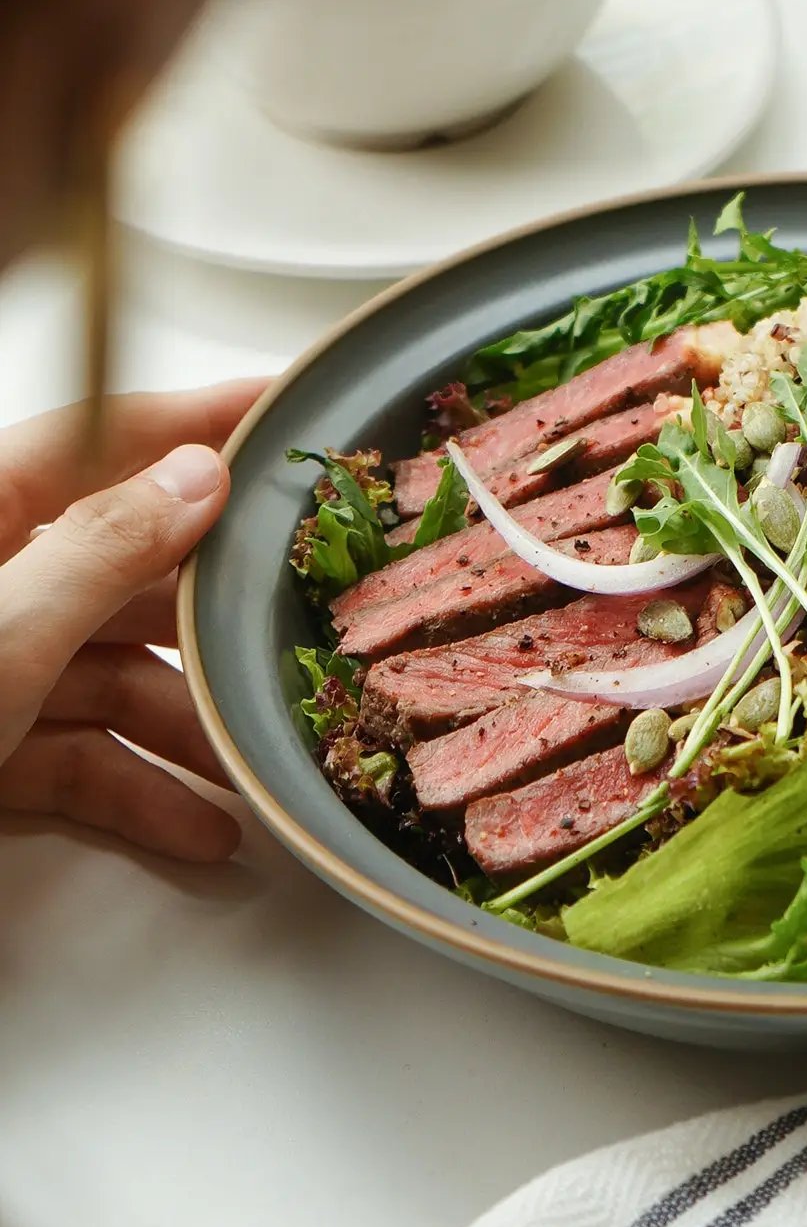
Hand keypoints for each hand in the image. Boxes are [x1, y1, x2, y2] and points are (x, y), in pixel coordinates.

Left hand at [0, 380, 266, 862]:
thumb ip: (101, 549)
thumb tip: (193, 474)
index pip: (104, 437)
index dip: (198, 418)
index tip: (285, 403)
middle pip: (125, 563)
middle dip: (216, 604)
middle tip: (307, 603)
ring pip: (112, 668)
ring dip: (189, 721)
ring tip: (256, 759)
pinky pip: (79, 753)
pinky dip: (140, 790)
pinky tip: (199, 823)